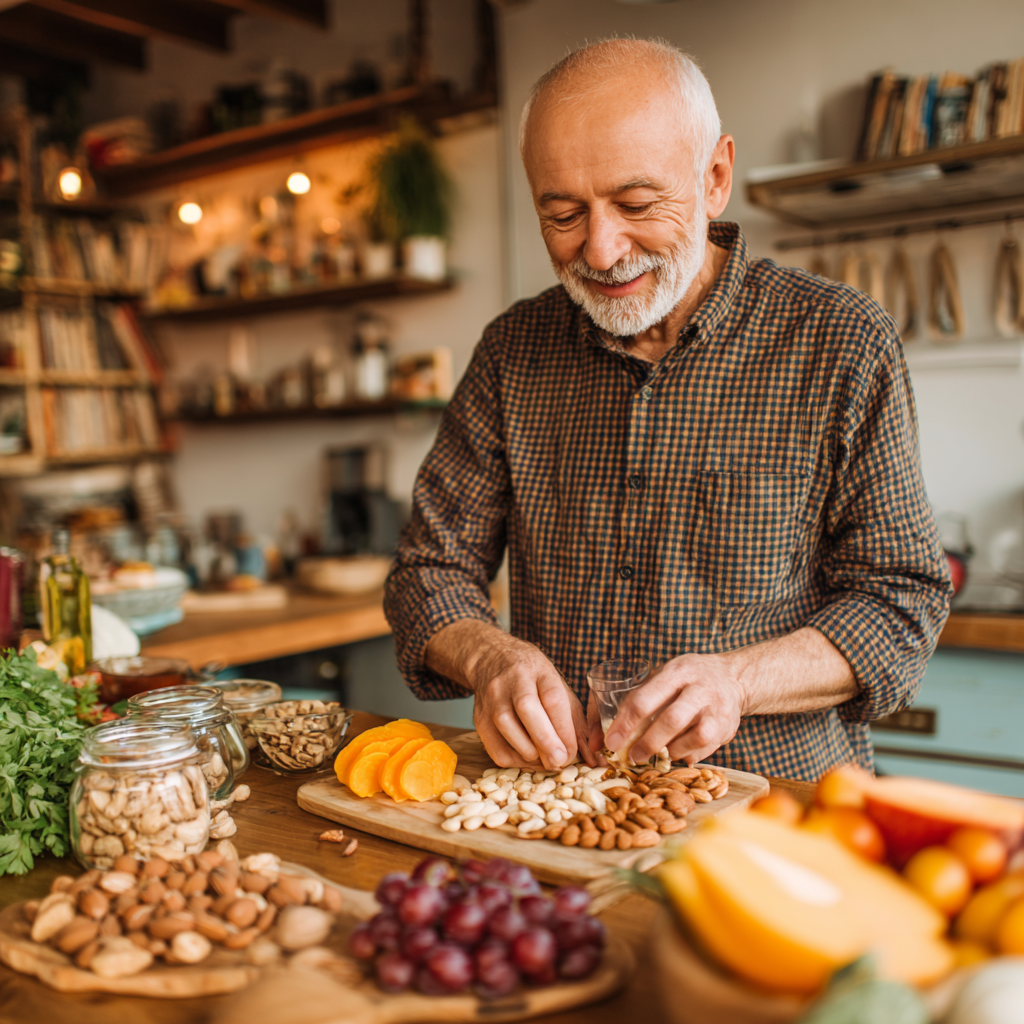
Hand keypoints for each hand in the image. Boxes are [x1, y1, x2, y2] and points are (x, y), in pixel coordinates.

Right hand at [469, 635, 595, 769]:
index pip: (553, 698)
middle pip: (527, 710)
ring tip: (545, 760)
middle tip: (559, 761)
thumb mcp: (557, 686)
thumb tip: (593, 758)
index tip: (572, 751)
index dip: (564, 729)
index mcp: (539, 670)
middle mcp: (513, 680)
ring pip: (508, 729)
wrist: (491, 659)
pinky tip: (527, 757)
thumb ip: (574, 720)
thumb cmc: (533, 678)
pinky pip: (495, 747)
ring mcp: (492, 698)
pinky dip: (514, 760)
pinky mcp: (479, 717)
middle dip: (546, 742)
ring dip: (530, 754)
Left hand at [603, 652, 744, 764]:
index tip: (610, 742)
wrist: (732, 677)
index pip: (645, 698)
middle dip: (648, 742)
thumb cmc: (686, 678)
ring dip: (672, 750)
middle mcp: (700, 688)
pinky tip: (678, 751)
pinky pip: (705, 749)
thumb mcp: (663, 675)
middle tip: (633, 756)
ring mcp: (717, 709)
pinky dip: (687, 755)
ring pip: (694, 737)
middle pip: (672, 720)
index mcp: (676, 672)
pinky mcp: (727, 728)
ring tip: (660, 752)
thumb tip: (599, 737)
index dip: (625, 723)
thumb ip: (636, 700)